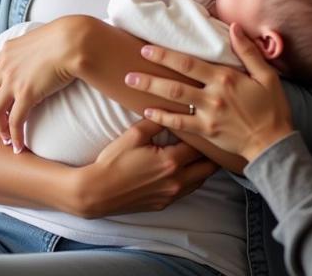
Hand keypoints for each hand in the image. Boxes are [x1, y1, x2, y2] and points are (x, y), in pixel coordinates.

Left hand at [0, 15, 85, 152]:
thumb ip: (37, 46)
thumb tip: (47, 52)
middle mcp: (5, 65)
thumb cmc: (67, 37)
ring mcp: (13, 80)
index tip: (0, 97)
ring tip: (7, 138)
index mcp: (9, 49)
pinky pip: (15, 121)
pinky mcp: (25, 94)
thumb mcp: (43, 37)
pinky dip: (14, 136)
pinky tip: (19, 146)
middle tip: (1, 122)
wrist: (73, 40)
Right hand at [73, 119, 217, 216]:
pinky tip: (189, 168)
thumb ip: (157, 120)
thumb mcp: (134, 134)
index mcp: (171, 161)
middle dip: (211, 152)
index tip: (206, 123)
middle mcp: (176, 180)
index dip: (203, 133)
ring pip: (201, 181)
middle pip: (207, 166)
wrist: (98, 192)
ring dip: (204, 167)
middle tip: (213, 138)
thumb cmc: (114, 161)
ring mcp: (172, 195)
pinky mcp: (165, 204)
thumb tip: (172, 108)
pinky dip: (193, 179)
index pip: (198, 145)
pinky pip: (188, 191)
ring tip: (206, 152)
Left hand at [125, 24, 294, 161]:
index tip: (147, 48)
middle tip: (129, 66)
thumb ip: (248, 51)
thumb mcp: (266, 76)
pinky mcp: (206, 132)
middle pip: (175, 81)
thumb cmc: (272, 107)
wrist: (273, 144)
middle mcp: (212, 96)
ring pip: (173, 101)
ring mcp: (207, 115)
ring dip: (150, 91)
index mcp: (225, 78)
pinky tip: (147, 111)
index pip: (189, 63)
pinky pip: (180, 124)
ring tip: (131, 84)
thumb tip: (234, 27)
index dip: (166, 55)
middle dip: (150, 73)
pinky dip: (162, 118)